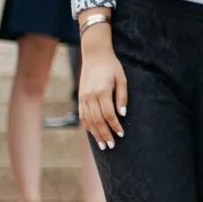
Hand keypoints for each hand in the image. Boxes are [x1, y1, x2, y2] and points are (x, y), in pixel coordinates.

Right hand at [79, 31, 127, 150]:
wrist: (94, 55)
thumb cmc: (112, 66)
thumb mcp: (122, 79)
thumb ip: (122, 97)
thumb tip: (122, 114)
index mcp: (102, 91)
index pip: (108, 114)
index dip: (115, 126)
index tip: (121, 134)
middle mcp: (90, 96)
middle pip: (97, 121)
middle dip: (104, 135)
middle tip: (111, 146)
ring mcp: (83, 98)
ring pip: (88, 120)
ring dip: (95, 134)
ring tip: (103, 145)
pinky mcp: (80, 98)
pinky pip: (82, 116)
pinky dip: (88, 126)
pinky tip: (93, 133)